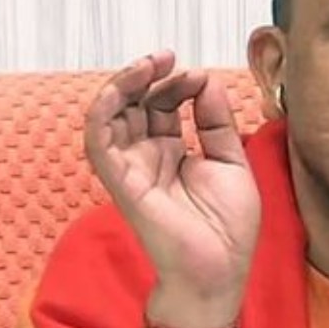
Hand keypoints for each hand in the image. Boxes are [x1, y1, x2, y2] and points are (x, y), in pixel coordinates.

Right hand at [84, 51, 260, 320]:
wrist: (221, 270)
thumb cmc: (228, 228)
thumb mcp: (230, 161)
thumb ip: (216, 120)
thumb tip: (206, 79)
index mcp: (173, 153)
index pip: (164, 105)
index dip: (177, 84)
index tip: (198, 76)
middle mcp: (148, 157)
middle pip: (135, 104)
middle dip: (148, 76)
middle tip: (166, 58)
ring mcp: (132, 169)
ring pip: (111, 115)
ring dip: (124, 84)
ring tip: (148, 65)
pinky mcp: (120, 182)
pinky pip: (98, 142)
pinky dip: (103, 112)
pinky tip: (120, 91)